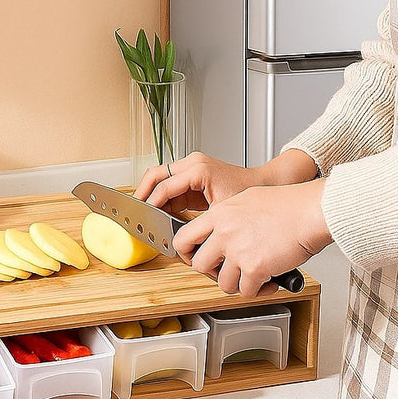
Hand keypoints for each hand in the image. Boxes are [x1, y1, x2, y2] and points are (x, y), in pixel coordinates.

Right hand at [134, 151, 268, 217]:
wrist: (262, 185)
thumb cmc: (246, 194)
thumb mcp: (219, 212)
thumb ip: (195, 221)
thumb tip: (176, 234)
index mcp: (197, 169)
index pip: (163, 186)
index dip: (151, 204)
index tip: (143, 218)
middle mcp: (192, 164)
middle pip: (155, 174)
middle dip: (143, 193)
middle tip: (135, 212)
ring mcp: (191, 167)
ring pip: (159, 178)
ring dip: (151, 195)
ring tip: (146, 215)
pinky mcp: (192, 176)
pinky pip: (170, 185)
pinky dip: (163, 198)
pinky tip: (161, 214)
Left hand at [173, 179, 331, 297]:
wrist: (312, 211)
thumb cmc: (289, 204)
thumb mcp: (248, 199)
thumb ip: (230, 216)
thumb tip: (221, 231)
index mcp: (219, 213)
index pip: (183, 237)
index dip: (187, 253)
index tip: (196, 258)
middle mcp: (224, 232)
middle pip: (199, 265)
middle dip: (213, 274)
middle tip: (227, 272)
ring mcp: (238, 250)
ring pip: (223, 284)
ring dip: (238, 285)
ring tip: (253, 278)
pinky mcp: (255, 267)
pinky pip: (247, 292)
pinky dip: (258, 291)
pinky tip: (269, 282)